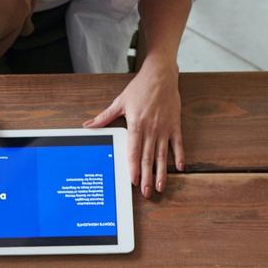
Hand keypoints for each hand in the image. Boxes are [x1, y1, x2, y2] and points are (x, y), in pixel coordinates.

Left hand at [85, 58, 183, 196]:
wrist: (160, 75)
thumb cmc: (140, 88)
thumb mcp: (120, 102)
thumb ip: (104, 117)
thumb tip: (88, 125)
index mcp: (136, 125)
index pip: (134, 151)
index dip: (133, 168)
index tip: (134, 182)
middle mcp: (151, 129)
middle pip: (148, 158)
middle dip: (147, 177)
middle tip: (147, 193)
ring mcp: (164, 128)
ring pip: (162, 155)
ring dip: (161, 172)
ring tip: (161, 187)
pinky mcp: (175, 125)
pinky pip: (178, 144)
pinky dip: (179, 156)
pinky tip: (179, 169)